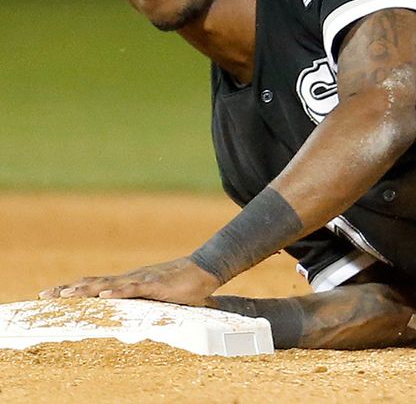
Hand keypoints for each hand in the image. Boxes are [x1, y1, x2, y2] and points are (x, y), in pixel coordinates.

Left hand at [43, 256, 222, 305]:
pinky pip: (134, 289)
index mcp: (128, 282)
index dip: (72, 289)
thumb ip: (143, 301)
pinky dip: (118, 292)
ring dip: (87, 290)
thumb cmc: (183, 284)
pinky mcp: (156, 285)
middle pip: (93, 283)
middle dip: (69, 290)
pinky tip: (105, 295)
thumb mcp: (156, 294)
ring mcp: (142, 280)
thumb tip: (130, 311)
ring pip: (109, 285)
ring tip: (67, 295)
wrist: (207, 269)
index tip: (50, 294)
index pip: (94, 284)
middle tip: (45, 295)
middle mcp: (130, 279)